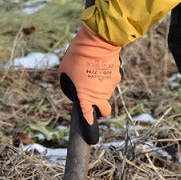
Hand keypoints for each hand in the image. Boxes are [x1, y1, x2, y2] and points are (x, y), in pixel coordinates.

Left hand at [58, 25, 120, 143]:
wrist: (98, 41)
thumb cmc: (77, 57)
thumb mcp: (64, 72)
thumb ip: (68, 86)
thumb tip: (74, 90)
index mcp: (85, 96)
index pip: (88, 117)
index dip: (89, 128)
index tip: (91, 138)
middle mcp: (100, 95)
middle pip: (105, 111)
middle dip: (101, 110)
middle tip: (95, 101)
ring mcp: (110, 86)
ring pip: (106, 91)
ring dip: (100, 85)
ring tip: (90, 69)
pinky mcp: (117, 75)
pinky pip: (110, 78)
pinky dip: (105, 74)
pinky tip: (99, 63)